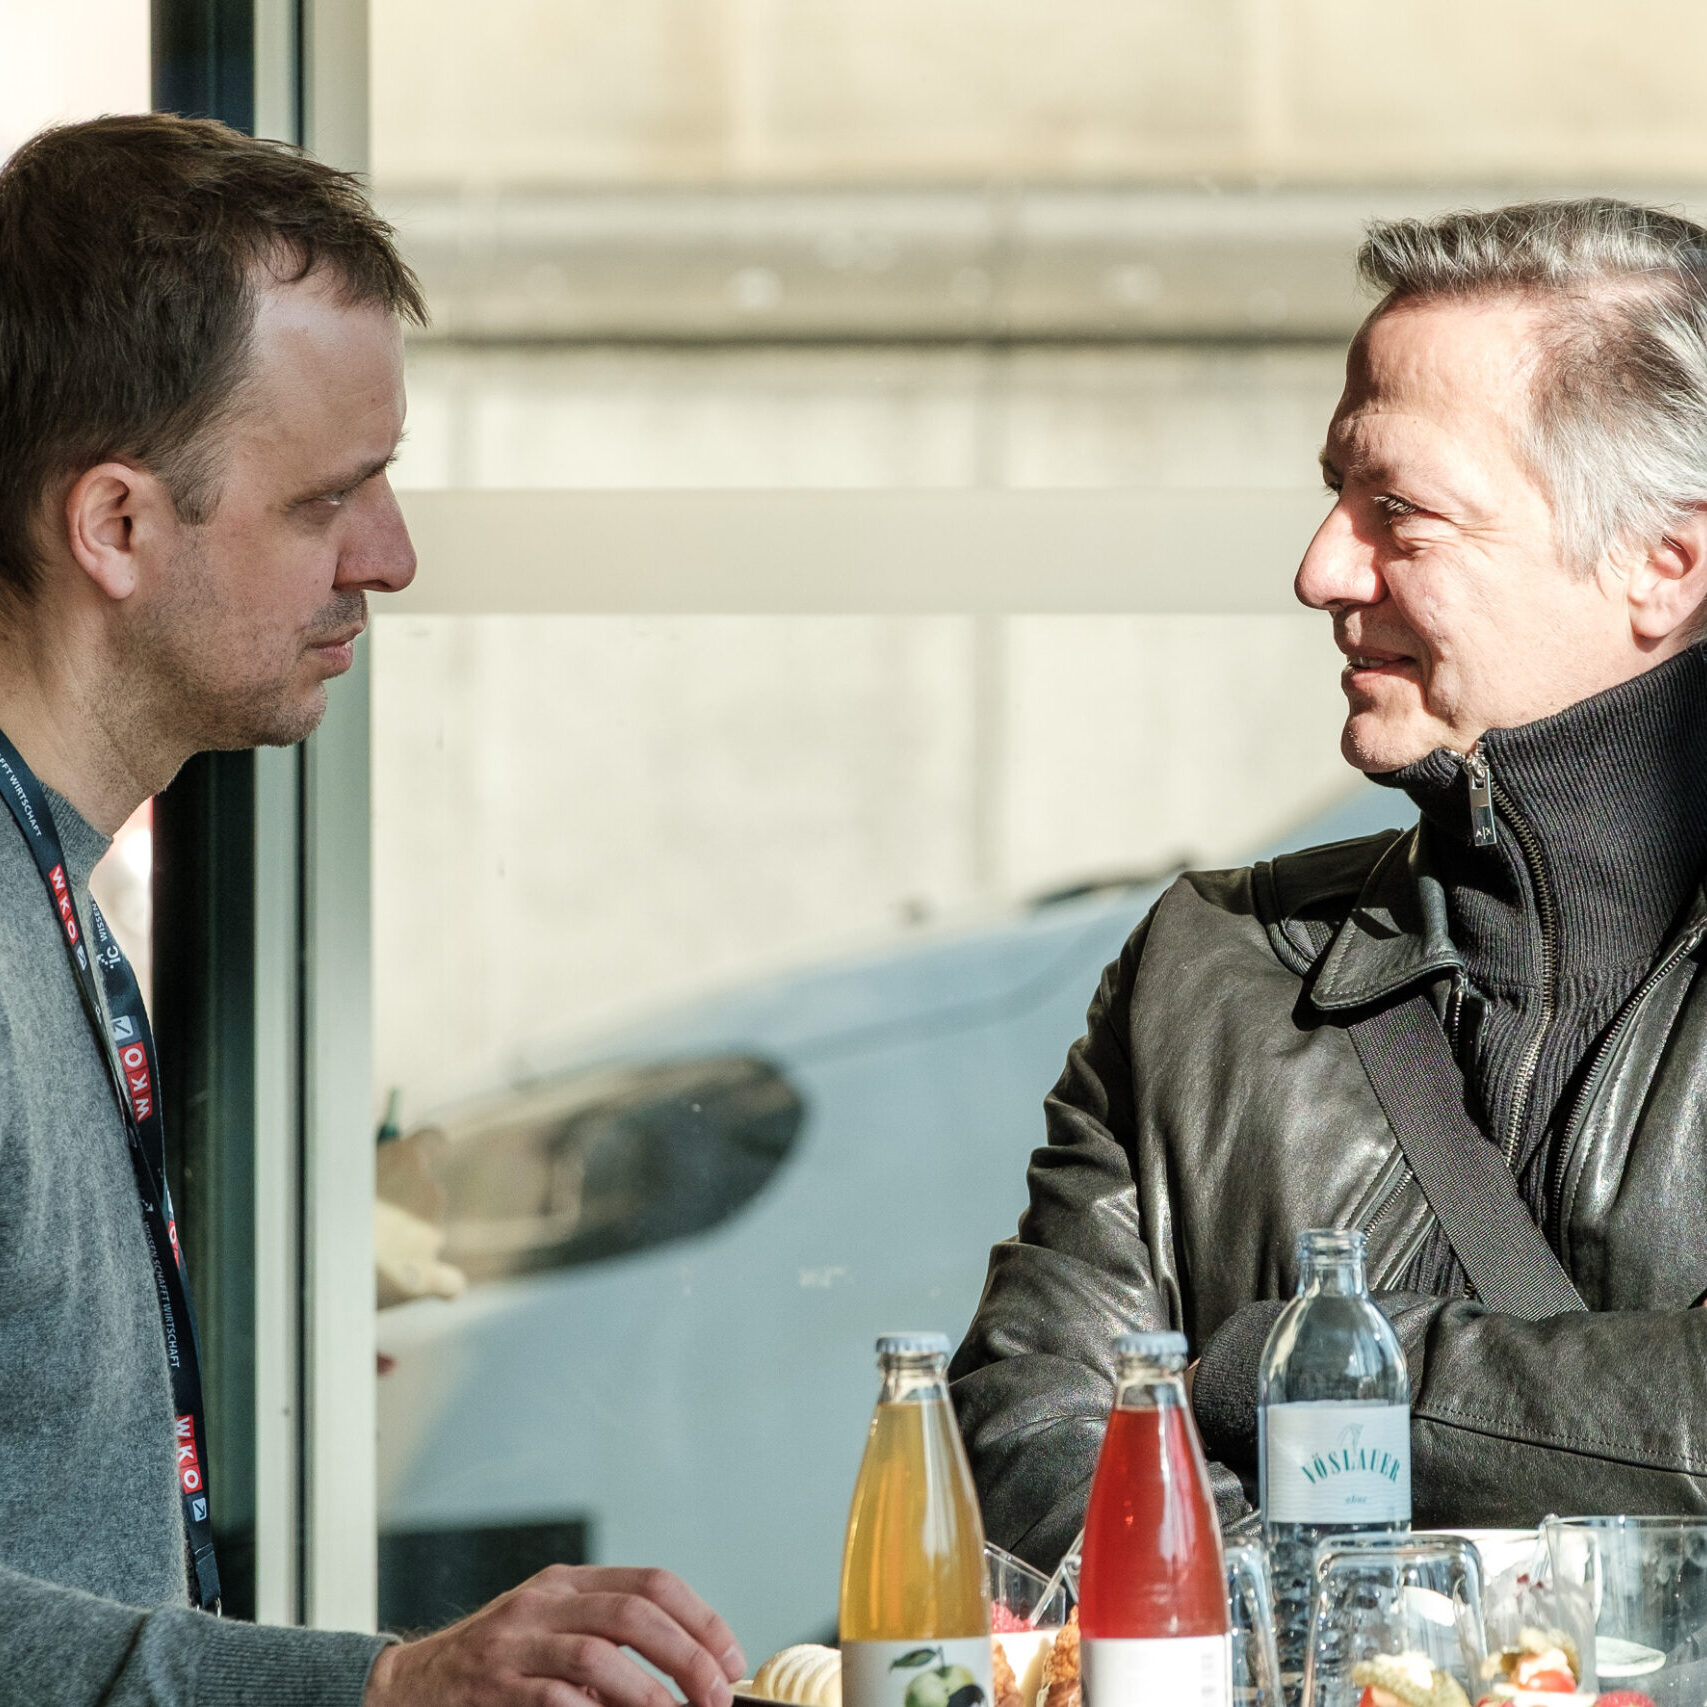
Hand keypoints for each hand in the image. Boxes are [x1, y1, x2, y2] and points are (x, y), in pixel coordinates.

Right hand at [363, 1564, 745, 1706]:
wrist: (407, 1689)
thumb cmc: (496, 1666)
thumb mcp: (551, 1633)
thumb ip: (608, 1640)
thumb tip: (691, 1671)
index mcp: (566, 1584)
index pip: (651, 1583)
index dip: (700, 1619)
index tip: (732, 1658)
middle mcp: (543, 1603)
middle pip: (633, 1613)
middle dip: (687, 1655)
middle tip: (717, 1696)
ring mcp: (515, 1644)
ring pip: (598, 1653)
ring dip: (649, 1693)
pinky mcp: (493, 1687)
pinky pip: (554, 1699)